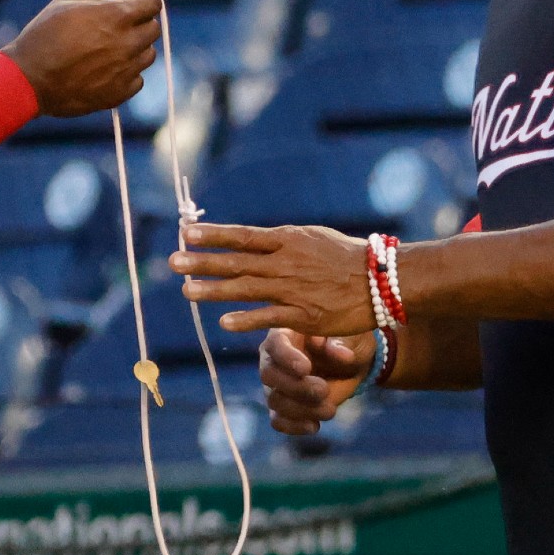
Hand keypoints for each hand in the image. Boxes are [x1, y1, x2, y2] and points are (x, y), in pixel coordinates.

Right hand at [3, 0, 161, 117]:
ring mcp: (125, 70)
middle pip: (153, 29)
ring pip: (148, 55)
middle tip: (121, 25)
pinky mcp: (119, 93)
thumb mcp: (67, 4)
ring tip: (110, 50)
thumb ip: (101, 2)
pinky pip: (137, 79)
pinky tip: (107, 70)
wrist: (29, 79)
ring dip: (136, 49)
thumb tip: (122, 3)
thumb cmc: (43, 37)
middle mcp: (127, 42)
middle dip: (141, 23)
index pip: (153, 3)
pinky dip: (127, 73)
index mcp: (116, 16)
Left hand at [172, 223, 373, 335]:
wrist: (381, 279)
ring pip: (246, 289)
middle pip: (236, 262)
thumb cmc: (345, 257)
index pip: (242, 237)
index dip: (213, 235)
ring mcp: (293, 289)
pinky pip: (270, 317)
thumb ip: (280, 242)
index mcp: (287, 240)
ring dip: (214, 290)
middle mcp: (285, 262)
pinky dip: (246, 318)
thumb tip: (251, 241)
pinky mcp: (304, 314)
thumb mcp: (311, 238)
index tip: (186, 233)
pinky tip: (223, 321)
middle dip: (202, 262)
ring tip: (186, 292)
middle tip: (172, 262)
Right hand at [261, 328, 369, 435]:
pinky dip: (294, 426)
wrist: (351, 366)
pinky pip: (278, 420)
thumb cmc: (347, 343)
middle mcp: (274, 358)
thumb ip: (344, 344)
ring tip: (330, 410)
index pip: (276, 344)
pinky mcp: (282, 408)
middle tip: (323, 390)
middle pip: (269, 375)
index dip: (287, 357)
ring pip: (275, 400)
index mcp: (286, 333)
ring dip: (302, 409)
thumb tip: (344, 354)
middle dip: (296, 387)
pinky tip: (314, 426)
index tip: (306, 368)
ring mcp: (276, 385)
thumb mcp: (351, 338)